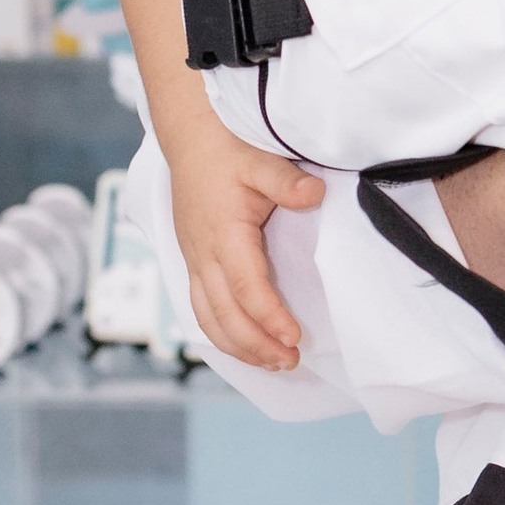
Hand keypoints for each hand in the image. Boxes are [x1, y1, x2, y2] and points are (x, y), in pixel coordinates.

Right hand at [163, 116, 321, 370]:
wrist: (191, 141)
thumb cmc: (227, 150)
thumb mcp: (260, 158)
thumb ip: (286, 181)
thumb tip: (314, 195)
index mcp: (223, 234)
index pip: (246, 287)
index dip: (268, 316)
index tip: (293, 336)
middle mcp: (204, 255)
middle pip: (225, 315)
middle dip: (257, 344)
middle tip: (291, 361)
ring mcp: (194, 262)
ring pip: (208, 319)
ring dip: (239, 347)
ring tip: (274, 363)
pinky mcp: (193, 264)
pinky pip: (201, 310)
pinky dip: (221, 335)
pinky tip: (244, 346)